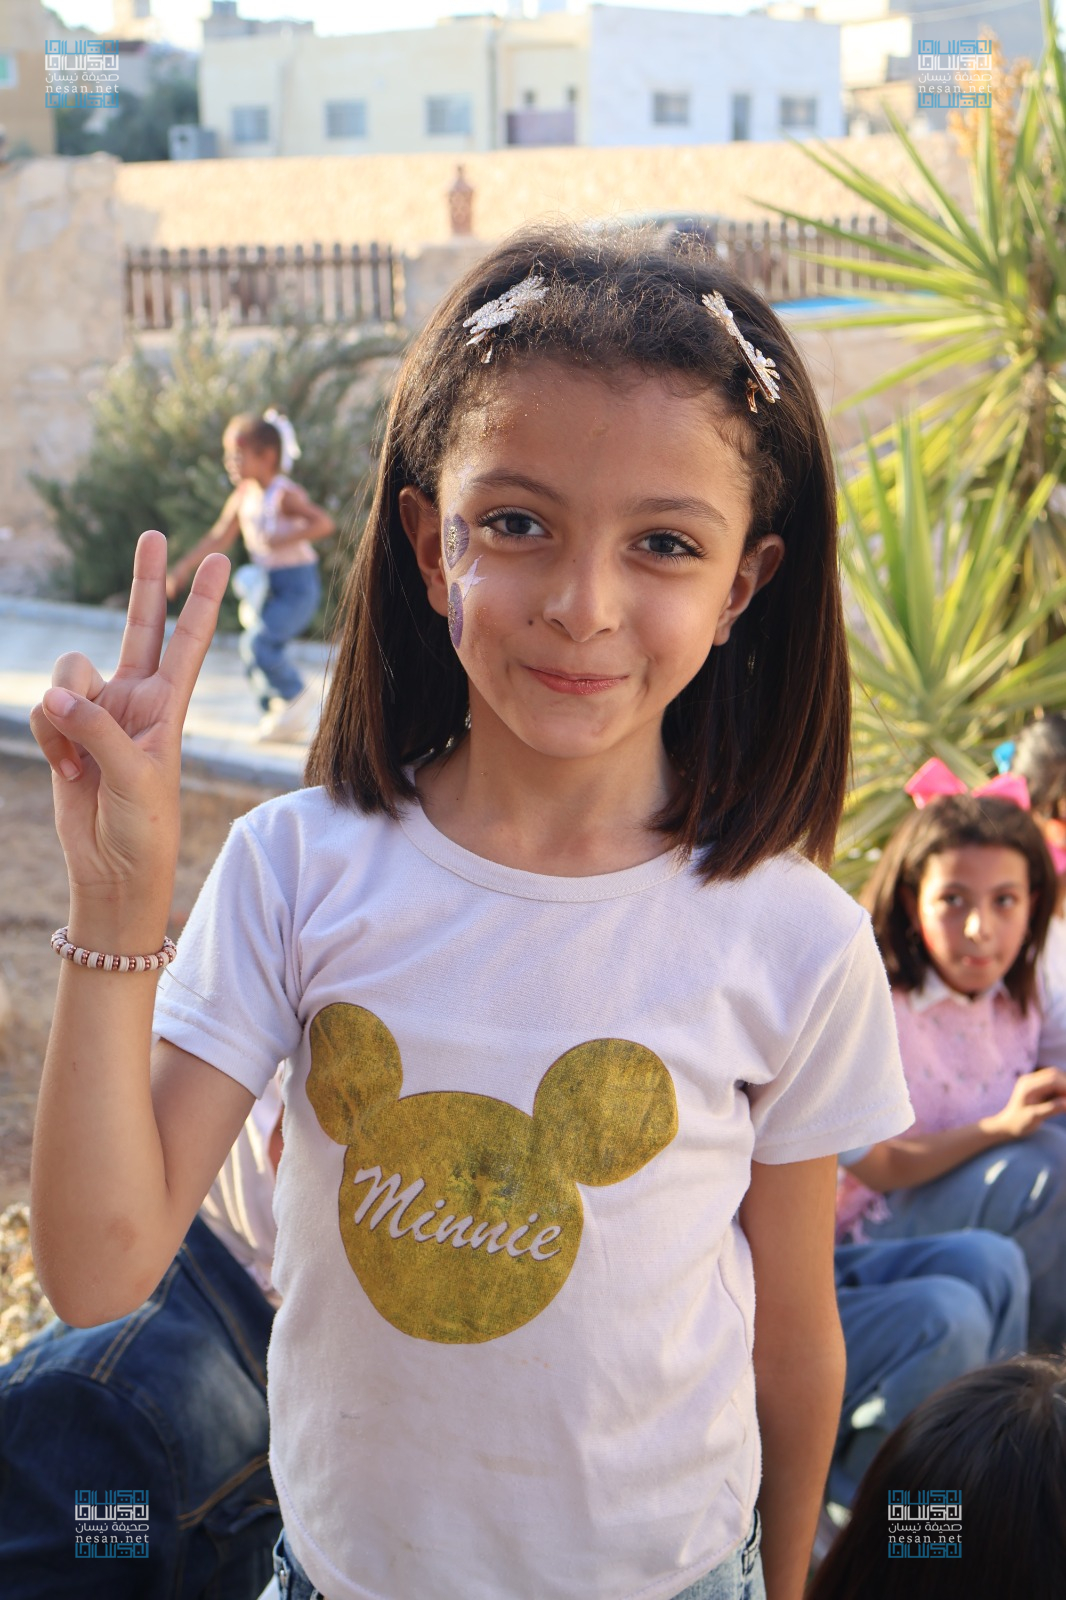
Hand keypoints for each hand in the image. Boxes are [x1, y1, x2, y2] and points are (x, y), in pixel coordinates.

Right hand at [29, 531, 229, 918]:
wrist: (112, 867)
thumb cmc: (142, 826)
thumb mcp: (134, 775)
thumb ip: (98, 730)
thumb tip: (55, 695)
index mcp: (169, 706)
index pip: (189, 643)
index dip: (200, 602)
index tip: (217, 561)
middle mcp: (136, 699)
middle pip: (140, 626)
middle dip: (146, 582)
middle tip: (154, 533)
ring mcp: (98, 711)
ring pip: (69, 673)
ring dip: (65, 714)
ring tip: (80, 761)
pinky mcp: (65, 729)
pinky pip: (43, 710)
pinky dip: (49, 739)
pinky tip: (68, 772)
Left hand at [985, 1068, 1065, 1140]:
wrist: (1007, 1125)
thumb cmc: (1019, 1123)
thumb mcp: (1035, 1118)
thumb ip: (1051, 1109)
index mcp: (1028, 1086)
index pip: (1052, 1079)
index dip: (1065, 1086)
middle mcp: (1030, 1080)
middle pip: (1054, 1075)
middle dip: (1065, 1084)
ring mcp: (1032, 1081)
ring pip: (1054, 1077)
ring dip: (1063, 1086)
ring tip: (1065, 1101)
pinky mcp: (1036, 1086)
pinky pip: (1052, 1082)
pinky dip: (1060, 1089)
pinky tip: (1062, 1100)